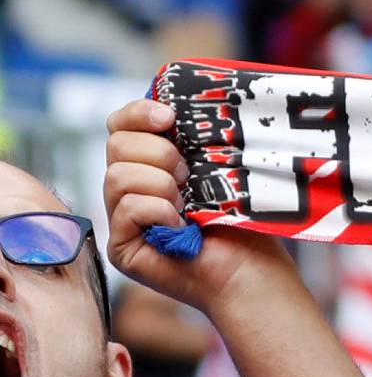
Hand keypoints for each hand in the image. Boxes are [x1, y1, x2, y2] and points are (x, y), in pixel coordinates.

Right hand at [103, 98, 292, 316]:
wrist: (250, 270)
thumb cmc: (239, 220)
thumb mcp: (214, 167)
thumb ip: (188, 139)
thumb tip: (169, 106)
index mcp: (147, 163)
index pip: (120, 123)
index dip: (139, 113)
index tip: (171, 118)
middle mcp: (127, 188)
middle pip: (116, 144)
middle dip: (160, 153)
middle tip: (189, 176)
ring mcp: (120, 218)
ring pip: (117, 175)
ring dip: (161, 185)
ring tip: (187, 205)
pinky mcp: (120, 247)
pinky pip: (127, 207)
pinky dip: (159, 211)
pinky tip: (180, 226)